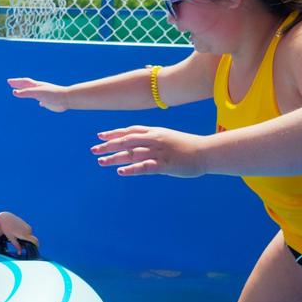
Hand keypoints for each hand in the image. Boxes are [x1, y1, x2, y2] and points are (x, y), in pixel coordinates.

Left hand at [0, 212, 38, 253]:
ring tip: (17, 237)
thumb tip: (20, 253)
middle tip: (21, 245)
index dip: (36, 246)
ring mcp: (28, 226)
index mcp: (25, 234)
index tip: (35, 249)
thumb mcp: (11, 238)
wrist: (5, 218)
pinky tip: (18, 233)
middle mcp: (28, 230)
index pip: (35, 241)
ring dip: (26, 238)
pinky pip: (28, 231)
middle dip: (28, 242)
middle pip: (31, 239)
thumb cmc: (7, 228)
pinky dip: (25, 234)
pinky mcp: (26, 224)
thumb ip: (17, 246)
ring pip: (29, 235)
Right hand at [7, 78, 68, 111]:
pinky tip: (40, 103)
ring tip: (24, 92)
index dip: (16, 82)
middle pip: (27, 86)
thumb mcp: (37, 93)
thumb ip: (25, 93)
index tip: (9, 81)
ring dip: (27, 92)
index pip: (24, 82)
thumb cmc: (52, 94)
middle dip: (18, 84)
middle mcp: (39, 89)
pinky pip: (42, 100)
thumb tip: (14, 92)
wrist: (66, 98)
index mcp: (36, 86)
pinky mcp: (48, 101)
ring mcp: (44, 95)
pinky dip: (39, 101)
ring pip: (33, 92)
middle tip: (11, 83)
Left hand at [92, 126, 207, 177]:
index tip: (100, 135)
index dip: (114, 133)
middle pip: (127, 141)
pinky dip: (132, 168)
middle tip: (93, 150)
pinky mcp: (165, 164)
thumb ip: (152, 139)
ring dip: (115, 158)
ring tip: (100, 162)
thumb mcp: (167, 138)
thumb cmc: (187, 146)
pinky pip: (145, 167)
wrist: (208, 152)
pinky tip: (121, 171)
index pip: (130, 130)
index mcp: (155, 132)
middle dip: (109, 145)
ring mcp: (159, 152)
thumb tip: (137, 144)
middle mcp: (154, 139)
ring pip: (132, 153)